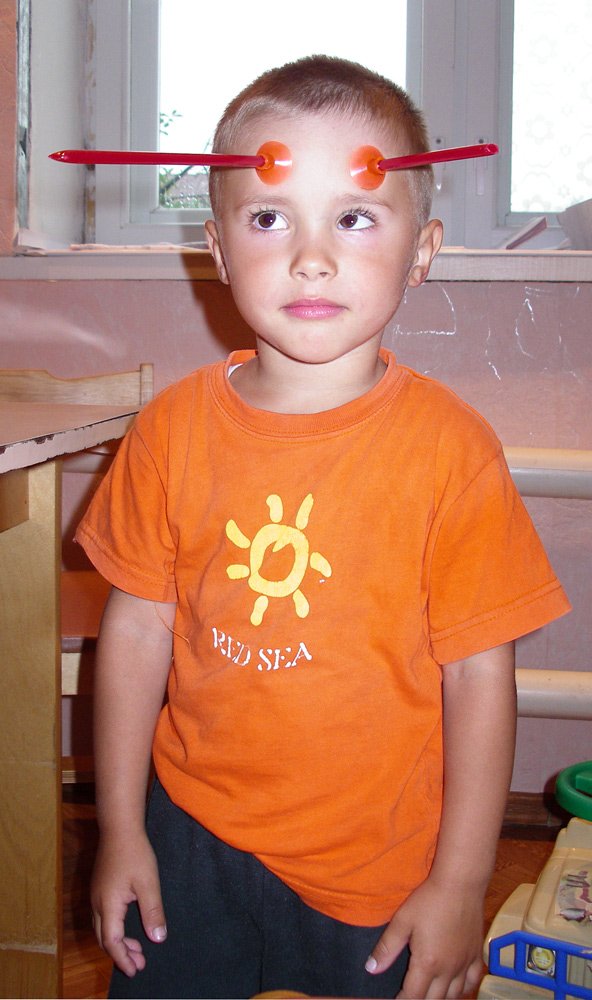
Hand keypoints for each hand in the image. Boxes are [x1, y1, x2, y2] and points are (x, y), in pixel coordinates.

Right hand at [91, 830, 166, 976]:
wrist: (119, 827)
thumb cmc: (135, 853)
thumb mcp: (148, 884)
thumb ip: (152, 912)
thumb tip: (157, 939)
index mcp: (108, 905)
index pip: (112, 942)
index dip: (123, 958)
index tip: (136, 970)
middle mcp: (97, 903)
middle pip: (104, 939)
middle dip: (121, 954)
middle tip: (140, 963)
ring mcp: (96, 895)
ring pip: (102, 929)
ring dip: (118, 941)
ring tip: (137, 948)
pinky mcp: (99, 888)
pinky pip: (103, 918)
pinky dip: (115, 929)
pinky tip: (129, 927)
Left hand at [365, 877, 484, 998]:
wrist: (460, 884)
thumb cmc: (429, 900)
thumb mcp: (402, 921)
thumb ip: (387, 947)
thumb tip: (371, 969)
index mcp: (428, 963)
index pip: (413, 996)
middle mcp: (448, 970)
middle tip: (410, 994)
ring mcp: (464, 964)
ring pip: (454, 995)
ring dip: (440, 998)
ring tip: (429, 993)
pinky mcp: (476, 955)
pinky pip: (472, 982)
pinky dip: (462, 989)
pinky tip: (454, 985)